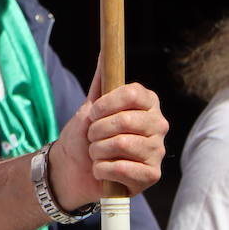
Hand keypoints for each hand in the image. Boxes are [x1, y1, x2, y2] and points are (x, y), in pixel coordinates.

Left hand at [49, 68, 166, 209]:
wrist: (70, 169)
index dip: (107, 103)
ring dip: (97, 151)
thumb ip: (102, 82)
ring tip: (96, 154)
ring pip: (122, 144)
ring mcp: (157, 151)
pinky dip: (102, 170)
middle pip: (126, 120)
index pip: (134, 93)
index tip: (92, 112)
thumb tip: (105, 54)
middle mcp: (158, 125)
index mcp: (147, 104)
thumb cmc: (82, 136)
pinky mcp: (151, 175)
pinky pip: (122, 168)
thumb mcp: (89, 107)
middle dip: (96, 130)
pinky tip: (102, 171)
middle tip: (92, 137)